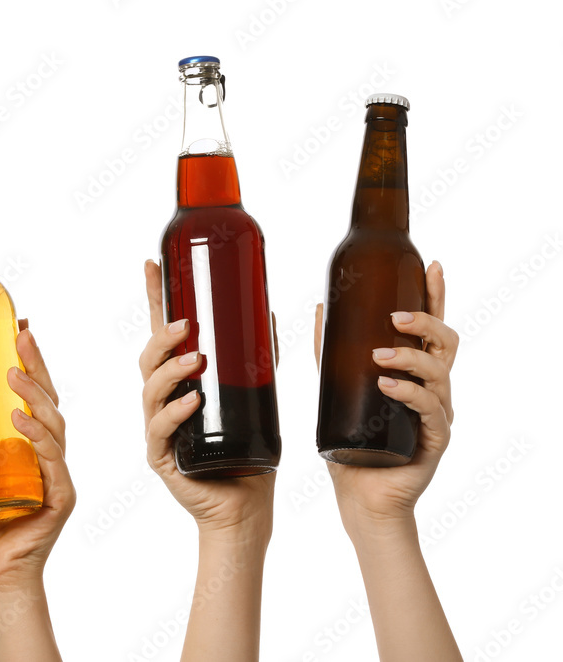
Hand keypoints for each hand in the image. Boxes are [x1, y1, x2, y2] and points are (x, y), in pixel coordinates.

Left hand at [0, 321, 75, 591]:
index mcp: (26, 446)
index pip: (34, 396)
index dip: (30, 363)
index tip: (18, 330)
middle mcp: (46, 455)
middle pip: (49, 401)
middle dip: (37, 365)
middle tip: (21, 336)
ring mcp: (55, 474)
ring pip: (54, 424)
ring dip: (34, 396)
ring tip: (12, 374)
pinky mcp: (59, 497)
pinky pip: (52, 461)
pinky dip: (39, 438)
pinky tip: (21, 420)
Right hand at [139, 261, 274, 540]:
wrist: (246, 509)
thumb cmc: (249, 456)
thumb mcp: (257, 398)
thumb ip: (258, 360)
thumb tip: (269, 314)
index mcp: (180, 384)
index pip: (162, 335)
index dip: (155, 299)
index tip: (151, 264)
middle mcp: (164, 403)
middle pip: (148, 359)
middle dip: (162, 338)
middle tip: (186, 325)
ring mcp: (159, 430)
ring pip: (149, 390)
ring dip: (169, 370)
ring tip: (195, 358)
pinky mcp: (163, 458)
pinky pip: (160, 430)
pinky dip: (175, 413)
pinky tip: (192, 402)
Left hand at [314, 260, 458, 530]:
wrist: (361, 499)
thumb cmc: (352, 445)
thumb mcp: (336, 389)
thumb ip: (329, 353)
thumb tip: (319, 308)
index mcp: (415, 374)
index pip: (432, 329)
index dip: (436, 296)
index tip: (432, 265)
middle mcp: (433, 390)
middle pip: (446, 344)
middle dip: (426, 322)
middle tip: (395, 316)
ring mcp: (437, 415)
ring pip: (440, 373)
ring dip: (410, 358)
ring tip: (379, 355)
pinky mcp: (434, 441)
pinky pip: (430, 410)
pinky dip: (409, 393)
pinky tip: (388, 385)